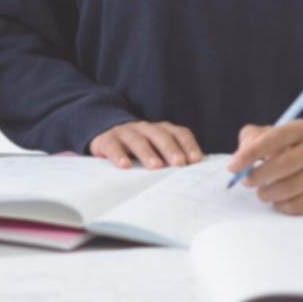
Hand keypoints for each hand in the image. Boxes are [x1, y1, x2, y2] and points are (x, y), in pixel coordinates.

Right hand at [89, 120, 203, 168]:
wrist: (106, 134)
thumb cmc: (139, 148)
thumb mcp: (156, 149)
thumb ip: (172, 158)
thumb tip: (193, 174)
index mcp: (161, 130)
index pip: (179, 133)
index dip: (189, 145)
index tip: (196, 160)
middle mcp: (145, 128)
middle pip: (160, 135)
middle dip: (171, 149)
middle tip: (179, 163)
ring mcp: (126, 132)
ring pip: (138, 140)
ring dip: (147, 153)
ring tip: (155, 166)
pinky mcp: (107, 140)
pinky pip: (113, 146)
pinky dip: (119, 155)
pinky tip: (125, 166)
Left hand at [226, 120, 302, 214]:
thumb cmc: (291, 148)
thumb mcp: (273, 134)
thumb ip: (251, 139)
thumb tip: (240, 158)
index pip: (276, 138)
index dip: (252, 152)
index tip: (233, 166)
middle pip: (283, 164)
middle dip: (258, 175)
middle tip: (245, 181)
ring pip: (289, 188)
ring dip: (267, 193)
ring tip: (262, 192)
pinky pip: (297, 205)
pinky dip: (281, 205)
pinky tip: (277, 200)